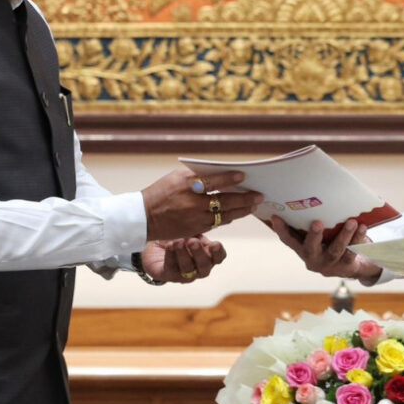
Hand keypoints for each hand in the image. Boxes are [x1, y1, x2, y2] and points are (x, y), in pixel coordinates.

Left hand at [140, 237, 226, 282]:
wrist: (156, 243)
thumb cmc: (179, 236)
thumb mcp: (192, 230)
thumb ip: (200, 230)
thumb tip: (206, 222)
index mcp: (209, 256)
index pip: (219, 257)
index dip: (218, 252)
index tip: (215, 244)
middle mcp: (199, 268)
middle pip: (204, 266)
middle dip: (199, 253)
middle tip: (193, 241)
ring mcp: (184, 275)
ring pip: (187, 268)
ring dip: (183, 254)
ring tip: (178, 242)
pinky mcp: (168, 276)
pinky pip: (171, 268)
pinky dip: (170, 256)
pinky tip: (169, 246)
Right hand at [141, 168, 264, 240]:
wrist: (144, 217)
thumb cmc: (162, 191)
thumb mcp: (177, 177)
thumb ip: (199, 175)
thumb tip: (223, 173)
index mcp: (186, 185)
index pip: (213, 181)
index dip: (230, 179)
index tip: (243, 175)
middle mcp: (192, 203)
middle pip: (224, 201)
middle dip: (244, 198)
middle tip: (259, 195)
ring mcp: (194, 218)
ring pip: (224, 215)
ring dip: (241, 210)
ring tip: (253, 205)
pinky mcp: (195, 229)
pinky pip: (217, 223)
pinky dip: (229, 217)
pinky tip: (238, 213)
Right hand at [267, 217, 381, 284]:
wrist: (352, 264)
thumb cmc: (331, 242)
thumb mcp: (320, 235)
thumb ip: (311, 222)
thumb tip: (307, 195)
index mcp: (303, 249)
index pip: (289, 240)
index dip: (281, 230)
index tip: (275, 216)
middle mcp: (313, 259)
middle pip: (310, 248)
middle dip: (314, 235)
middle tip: (318, 222)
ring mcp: (329, 265)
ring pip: (335, 250)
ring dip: (344, 235)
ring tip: (351, 222)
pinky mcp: (345, 267)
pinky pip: (351, 253)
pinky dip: (357, 239)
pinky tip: (362, 227)